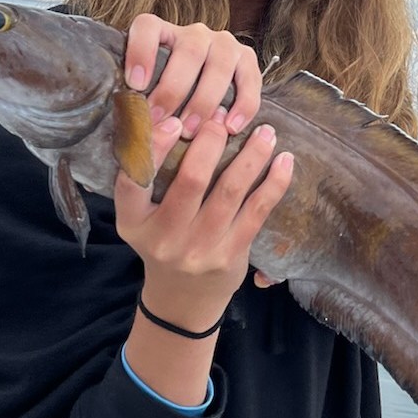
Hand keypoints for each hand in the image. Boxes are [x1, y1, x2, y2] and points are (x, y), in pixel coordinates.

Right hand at [114, 106, 293, 325]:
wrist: (182, 300)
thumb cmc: (163, 243)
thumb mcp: (141, 218)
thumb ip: (147, 178)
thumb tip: (175, 117)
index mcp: (134, 221)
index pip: (134, 180)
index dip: (155, 147)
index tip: (175, 120)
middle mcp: (165, 237)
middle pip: (191, 180)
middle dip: (211, 141)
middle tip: (223, 117)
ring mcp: (200, 249)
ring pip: (230, 191)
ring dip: (252, 156)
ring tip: (266, 132)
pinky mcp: (231, 255)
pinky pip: (256, 211)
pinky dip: (273, 183)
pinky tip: (284, 161)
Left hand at [124, 14, 261, 138]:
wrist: (206, 85)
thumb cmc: (168, 95)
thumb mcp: (150, 88)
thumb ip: (140, 97)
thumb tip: (129, 124)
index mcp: (163, 33)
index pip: (148, 28)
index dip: (141, 52)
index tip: (136, 84)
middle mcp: (195, 34)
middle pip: (189, 52)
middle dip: (173, 90)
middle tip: (161, 120)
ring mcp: (224, 43)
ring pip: (219, 65)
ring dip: (204, 100)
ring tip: (191, 130)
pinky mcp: (247, 59)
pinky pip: (250, 79)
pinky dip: (243, 105)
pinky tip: (231, 127)